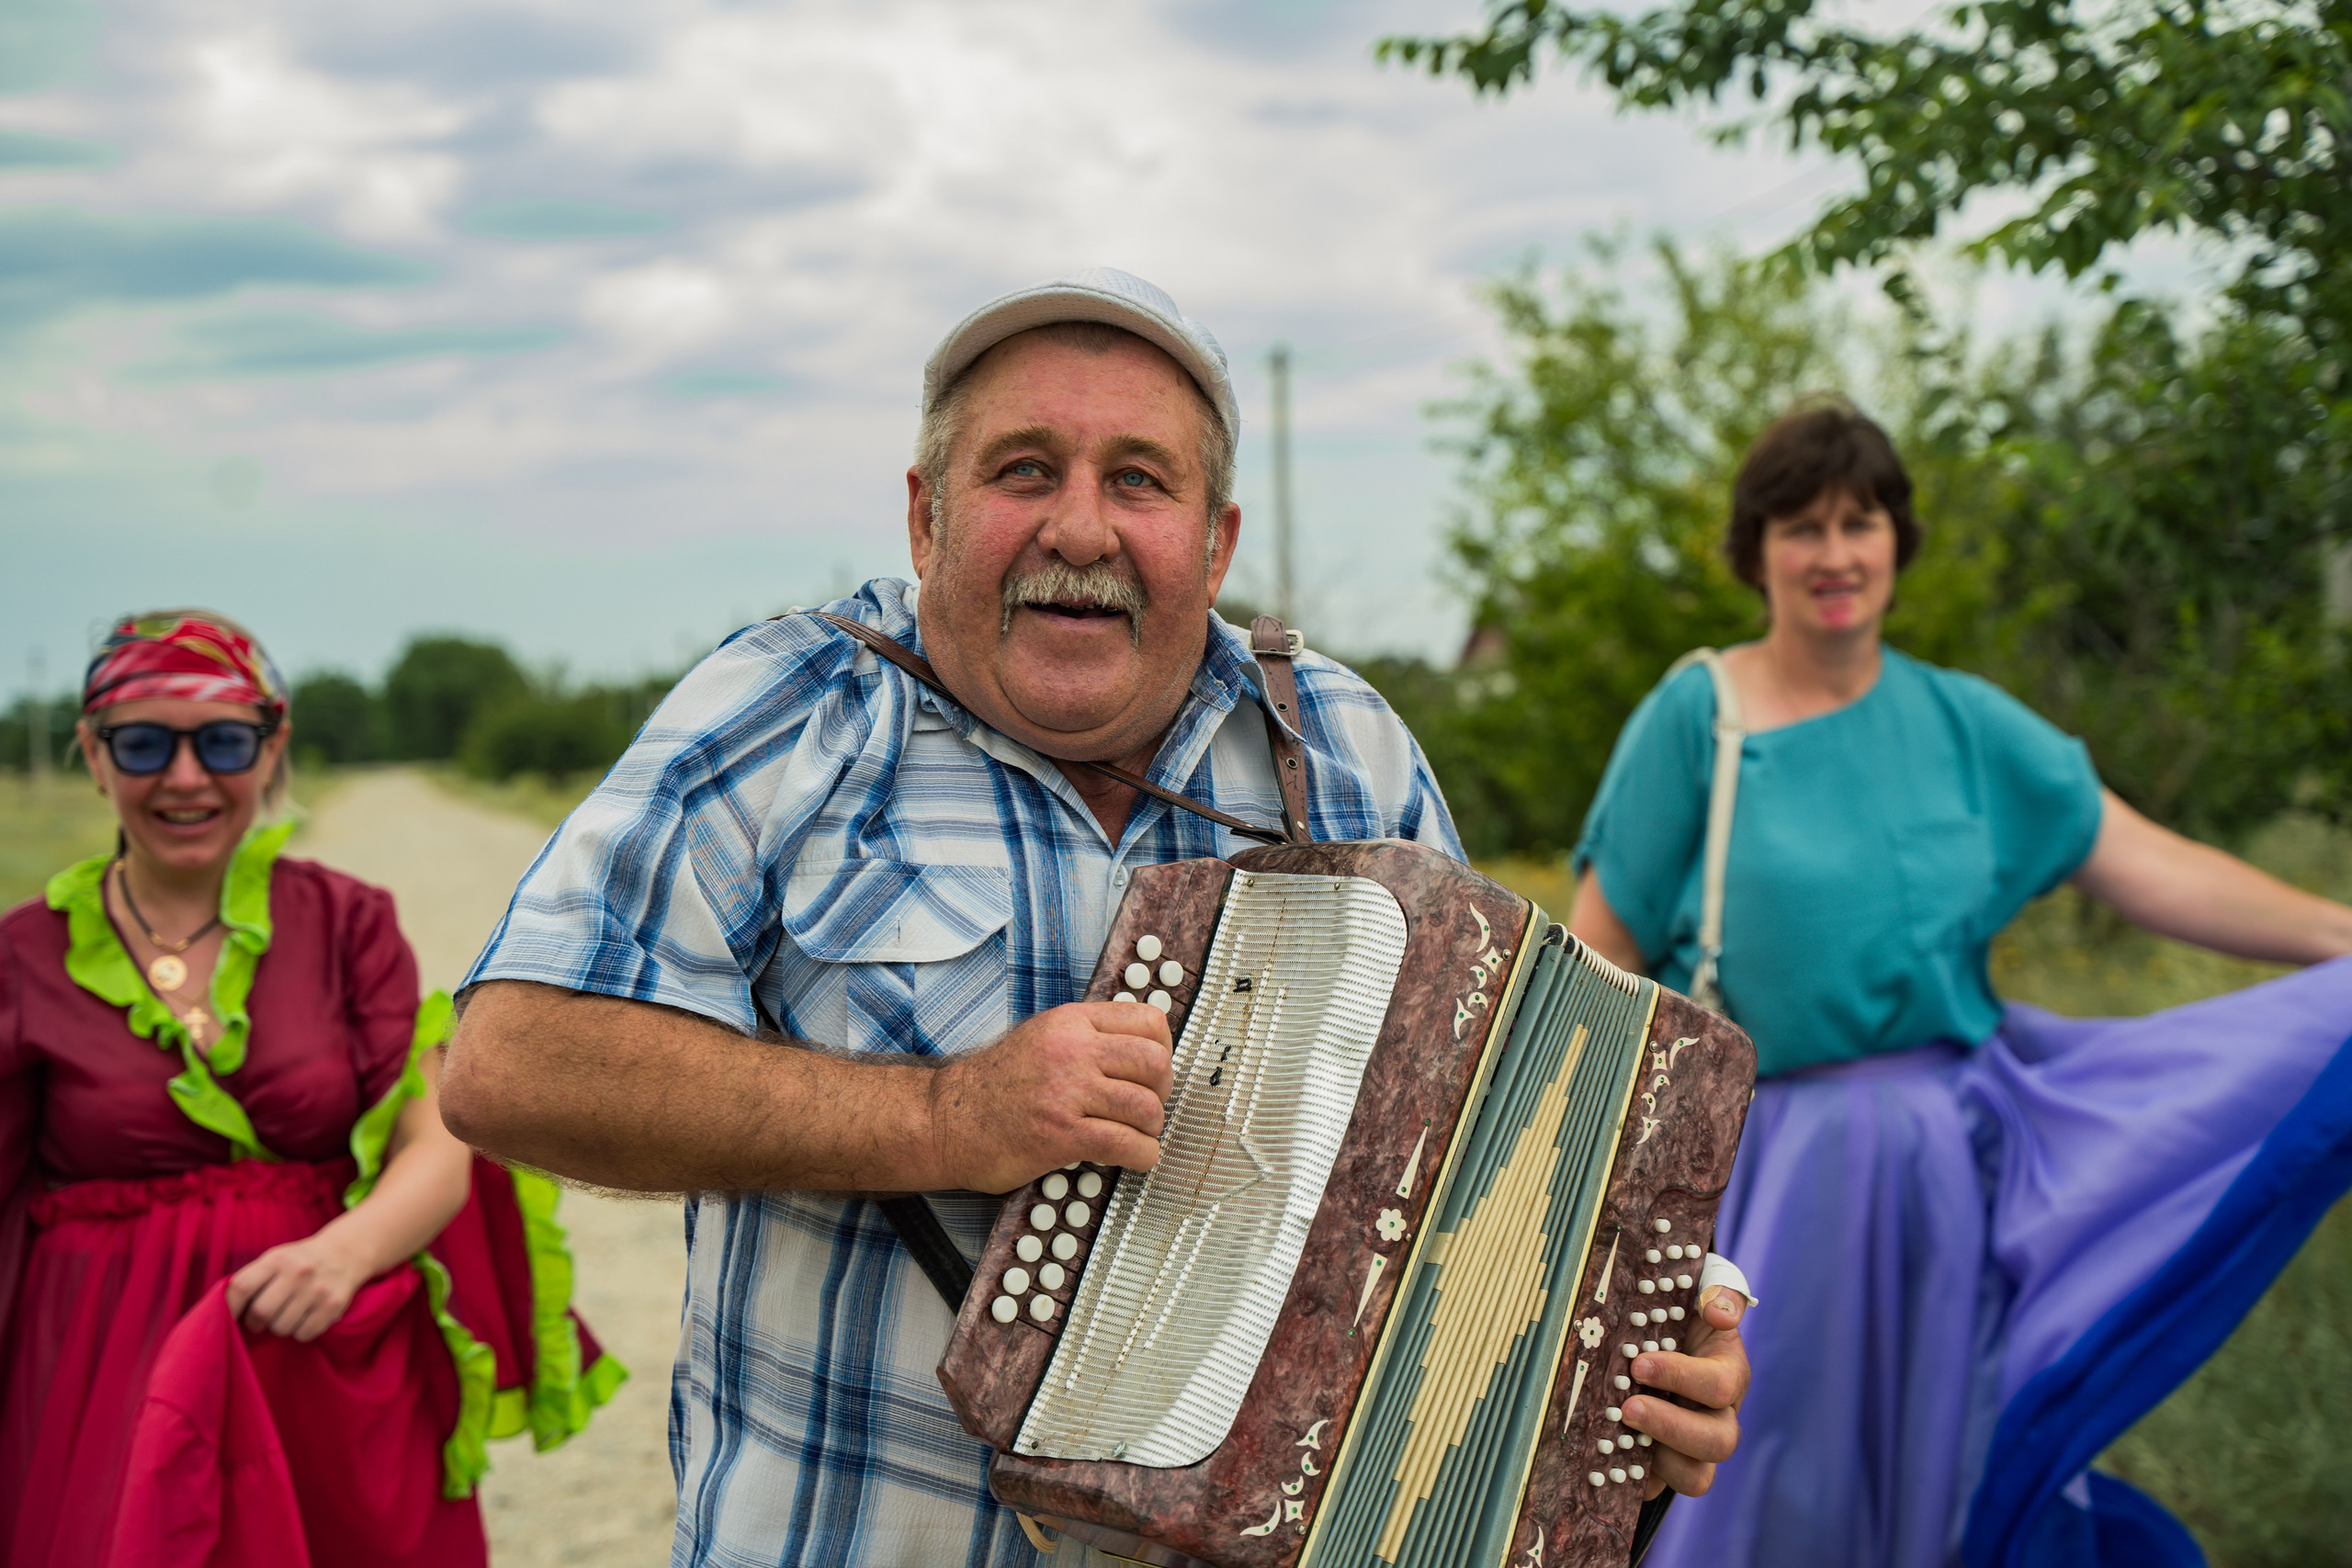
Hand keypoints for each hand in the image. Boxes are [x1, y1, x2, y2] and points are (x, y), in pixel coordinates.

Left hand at [225, 1233, 373, 1341]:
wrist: (345, 1253)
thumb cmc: (298, 1262)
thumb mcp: (275, 1259)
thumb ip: (251, 1279)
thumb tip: (222, 1311)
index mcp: (277, 1260)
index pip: (242, 1287)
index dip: (229, 1307)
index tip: (226, 1318)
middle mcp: (298, 1273)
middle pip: (261, 1312)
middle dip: (255, 1322)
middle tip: (260, 1320)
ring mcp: (318, 1290)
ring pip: (281, 1327)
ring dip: (279, 1327)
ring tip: (287, 1314)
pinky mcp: (333, 1306)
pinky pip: (304, 1334)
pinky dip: (300, 1331)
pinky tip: (305, 1317)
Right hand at [928, 1001, 1174, 1192]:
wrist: (947, 1120)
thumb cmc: (993, 1085)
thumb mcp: (1041, 1037)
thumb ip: (1087, 1036)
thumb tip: (1141, 1048)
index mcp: (1071, 1022)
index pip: (1148, 1021)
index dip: (1164, 1049)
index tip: (1156, 1071)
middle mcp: (1072, 1050)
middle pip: (1156, 1063)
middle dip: (1162, 1091)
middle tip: (1148, 1108)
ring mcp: (1067, 1091)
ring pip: (1146, 1106)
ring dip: (1152, 1128)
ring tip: (1138, 1135)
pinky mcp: (1061, 1134)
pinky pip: (1126, 1144)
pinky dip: (1143, 1156)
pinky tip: (1136, 1158)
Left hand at [1622, 1283, 1748, 1498]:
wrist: (1655, 1336)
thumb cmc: (1679, 1315)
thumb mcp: (1700, 1293)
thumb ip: (1719, 1292)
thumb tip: (1717, 1311)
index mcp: (1728, 1374)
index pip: (1719, 1386)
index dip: (1682, 1378)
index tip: (1640, 1364)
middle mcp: (1717, 1416)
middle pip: (1718, 1442)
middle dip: (1671, 1426)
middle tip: (1628, 1407)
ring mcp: (1691, 1447)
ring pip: (1696, 1477)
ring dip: (1659, 1460)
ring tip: (1619, 1434)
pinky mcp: (1662, 1467)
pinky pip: (1656, 1489)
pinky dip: (1632, 1481)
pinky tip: (1604, 1463)